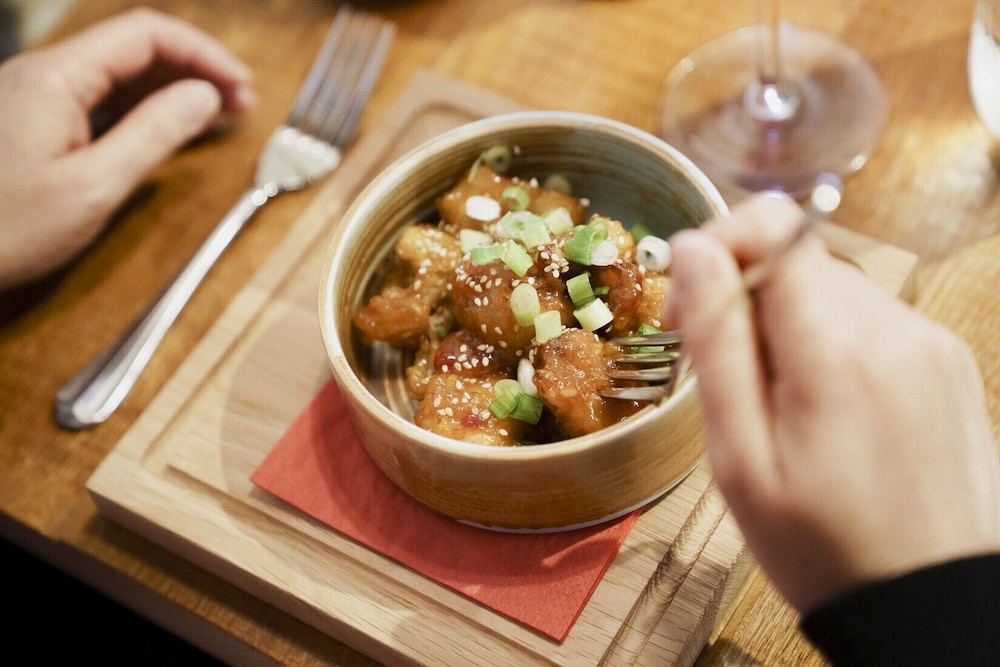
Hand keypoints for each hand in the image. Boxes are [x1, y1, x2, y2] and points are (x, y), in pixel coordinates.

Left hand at [0, 8, 255, 287]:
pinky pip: (100, 98)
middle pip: (134, 48)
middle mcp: (44, 75)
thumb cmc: (4, 230)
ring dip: (173, 87)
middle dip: (194, 69)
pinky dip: (144, 107)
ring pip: (119, 73)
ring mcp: (36, 98)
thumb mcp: (94, 187)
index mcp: (57, 79)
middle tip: (242, 104)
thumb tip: (205, 98)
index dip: (203, 53)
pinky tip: (169, 127)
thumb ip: (154, 136)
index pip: (145, 34)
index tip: (243, 85)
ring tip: (219, 114)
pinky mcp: (34, 122)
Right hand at [666, 193, 999, 611]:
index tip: (687, 308)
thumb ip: (716, 342)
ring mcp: (927, 340)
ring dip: (784, 320)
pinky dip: (828, 340)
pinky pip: (868, 319)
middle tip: (719, 371)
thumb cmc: (819, 544)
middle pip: (796, 258)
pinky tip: (821, 407)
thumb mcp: (739, 456)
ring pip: (829, 287)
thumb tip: (690, 249)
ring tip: (773, 401)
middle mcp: (894, 328)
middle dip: (743, 294)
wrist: (925, 601)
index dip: (717, 247)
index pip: (775, 226)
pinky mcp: (943, 359)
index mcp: (837, 350)